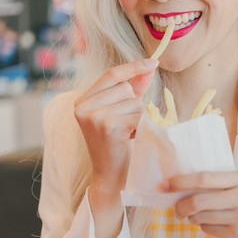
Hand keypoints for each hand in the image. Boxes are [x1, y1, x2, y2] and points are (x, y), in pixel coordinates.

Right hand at [74, 59, 158, 194]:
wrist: (110, 175)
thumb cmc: (116, 144)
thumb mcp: (119, 113)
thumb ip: (131, 91)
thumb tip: (148, 68)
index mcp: (83, 100)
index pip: (111, 74)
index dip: (133, 67)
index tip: (154, 62)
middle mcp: (83, 106)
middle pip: (126, 88)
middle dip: (134, 106)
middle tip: (125, 126)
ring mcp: (94, 116)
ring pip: (134, 102)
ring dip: (137, 118)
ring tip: (126, 134)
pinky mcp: (108, 126)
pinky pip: (137, 115)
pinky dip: (139, 127)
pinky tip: (128, 139)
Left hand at [160, 171, 237, 237]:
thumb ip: (225, 181)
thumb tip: (189, 184)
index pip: (204, 178)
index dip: (181, 181)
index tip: (166, 184)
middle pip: (198, 201)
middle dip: (180, 206)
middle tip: (176, 208)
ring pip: (201, 218)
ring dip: (192, 217)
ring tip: (195, 215)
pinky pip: (209, 230)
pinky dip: (204, 227)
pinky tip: (210, 223)